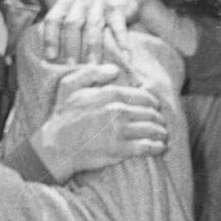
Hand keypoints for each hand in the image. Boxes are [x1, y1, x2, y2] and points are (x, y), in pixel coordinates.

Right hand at [31, 62, 170, 178]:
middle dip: (159, 119)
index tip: (155, 109)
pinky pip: (147, 147)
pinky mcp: (120, 149)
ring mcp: (120, 131)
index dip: (154, 103)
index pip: (144, 96)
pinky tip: (160, 148)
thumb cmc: (63, 116)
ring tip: (163, 136)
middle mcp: (118, 111)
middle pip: (151, 113)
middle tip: (161, 124)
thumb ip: (92, 72)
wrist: (56, 145)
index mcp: (110, 94)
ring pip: (152, 129)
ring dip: (162, 133)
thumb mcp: (70, 86)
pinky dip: (157, 147)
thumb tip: (115, 70)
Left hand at [40, 0, 199, 63]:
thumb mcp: (82, 18)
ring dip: (95, 52)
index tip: (50, 61)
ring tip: (97, 70)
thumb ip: (68, 31)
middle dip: (72, 51)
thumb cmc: (102, 13)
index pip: (53, 20)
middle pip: (72, 26)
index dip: (50, 40)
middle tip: (74, 72)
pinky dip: (121, 44)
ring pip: (95, 29)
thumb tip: (48, 56)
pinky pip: (119, 27)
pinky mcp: (120, 3)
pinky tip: (123, 59)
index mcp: (68, 0)